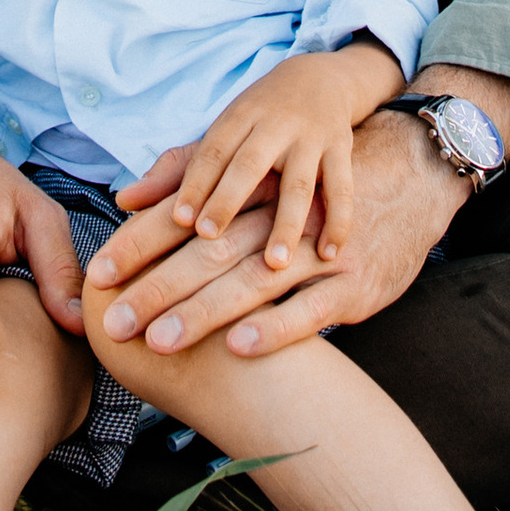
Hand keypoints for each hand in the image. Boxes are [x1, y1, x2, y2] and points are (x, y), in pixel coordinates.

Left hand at [85, 104, 470, 357]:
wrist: (411, 165)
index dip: (139, 245)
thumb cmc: (314, 175)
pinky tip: (238, 344)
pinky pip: (311, 307)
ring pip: (254, 278)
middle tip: (116, 321)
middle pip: (210, 249)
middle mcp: (280, 211)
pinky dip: (275, 326)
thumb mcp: (256, 170)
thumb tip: (125, 197)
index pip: (185, 215)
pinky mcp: (353, 280)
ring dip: (206, 309)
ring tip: (163, 339)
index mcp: (251, 183)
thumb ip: (187, 178)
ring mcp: (319, 246)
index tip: (98, 276)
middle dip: (158, 287)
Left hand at [131, 46, 401, 272]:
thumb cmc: (257, 121)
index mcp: (237, 120)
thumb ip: (175, 172)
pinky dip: (338, 221)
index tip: (178, 220)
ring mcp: (311, 139)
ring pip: (300, 182)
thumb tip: (123, 203)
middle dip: (228, 199)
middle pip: (248, 164)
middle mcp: (273, 127)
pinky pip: (342, 189)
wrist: (321, 80)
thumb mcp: (220, 135)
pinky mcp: (342, 152)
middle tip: (208, 238)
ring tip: (275, 264)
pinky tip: (329, 255)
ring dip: (287, 222)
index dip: (195, 183)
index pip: (211, 151)